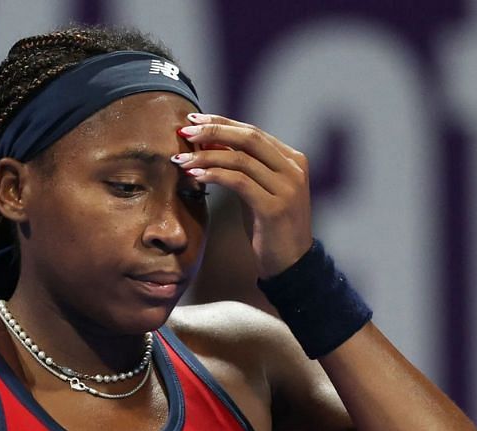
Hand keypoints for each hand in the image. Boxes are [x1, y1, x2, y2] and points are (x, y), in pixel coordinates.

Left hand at [173, 113, 312, 277]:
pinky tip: (195, 175)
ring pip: (241, 159)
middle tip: (184, 131)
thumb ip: (244, 166)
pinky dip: (214, 174)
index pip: (253, 132)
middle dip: (213, 131)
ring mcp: (288, 188)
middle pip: (248, 138)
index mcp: (293, 160)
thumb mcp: (259, 190)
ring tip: (181, 159)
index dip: (221, 122)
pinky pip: (239, 182)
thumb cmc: (270, 227)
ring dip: (206, 155)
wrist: (291, 264)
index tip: (193, 120)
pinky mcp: (275, 208)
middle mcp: (294, 169)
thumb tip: (209, 140)